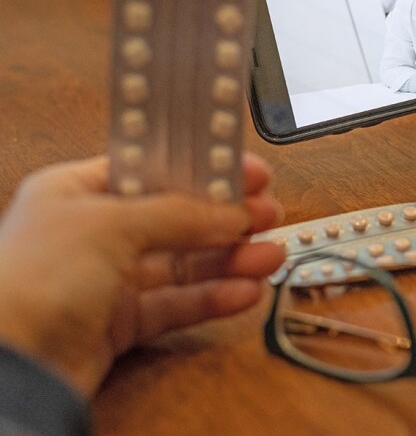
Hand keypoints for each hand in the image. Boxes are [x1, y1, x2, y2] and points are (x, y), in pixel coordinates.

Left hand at [0, 153, 284, 396]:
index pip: (154, 169)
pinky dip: (213, 298)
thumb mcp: (111, 223)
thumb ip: (179, 214)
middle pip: (176, 218)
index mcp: (77, 191)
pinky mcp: (119, 324)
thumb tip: (230, 212)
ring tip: (269, 255)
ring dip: (229, 259)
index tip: (245, 170)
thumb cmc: (28, 281)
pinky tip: (244, 291)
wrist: (8, 366)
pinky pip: (177, 304)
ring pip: (183, 265)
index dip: (201, 169)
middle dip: (225, 217)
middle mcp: (92, 233)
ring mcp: (106, 280)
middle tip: (267, 213)